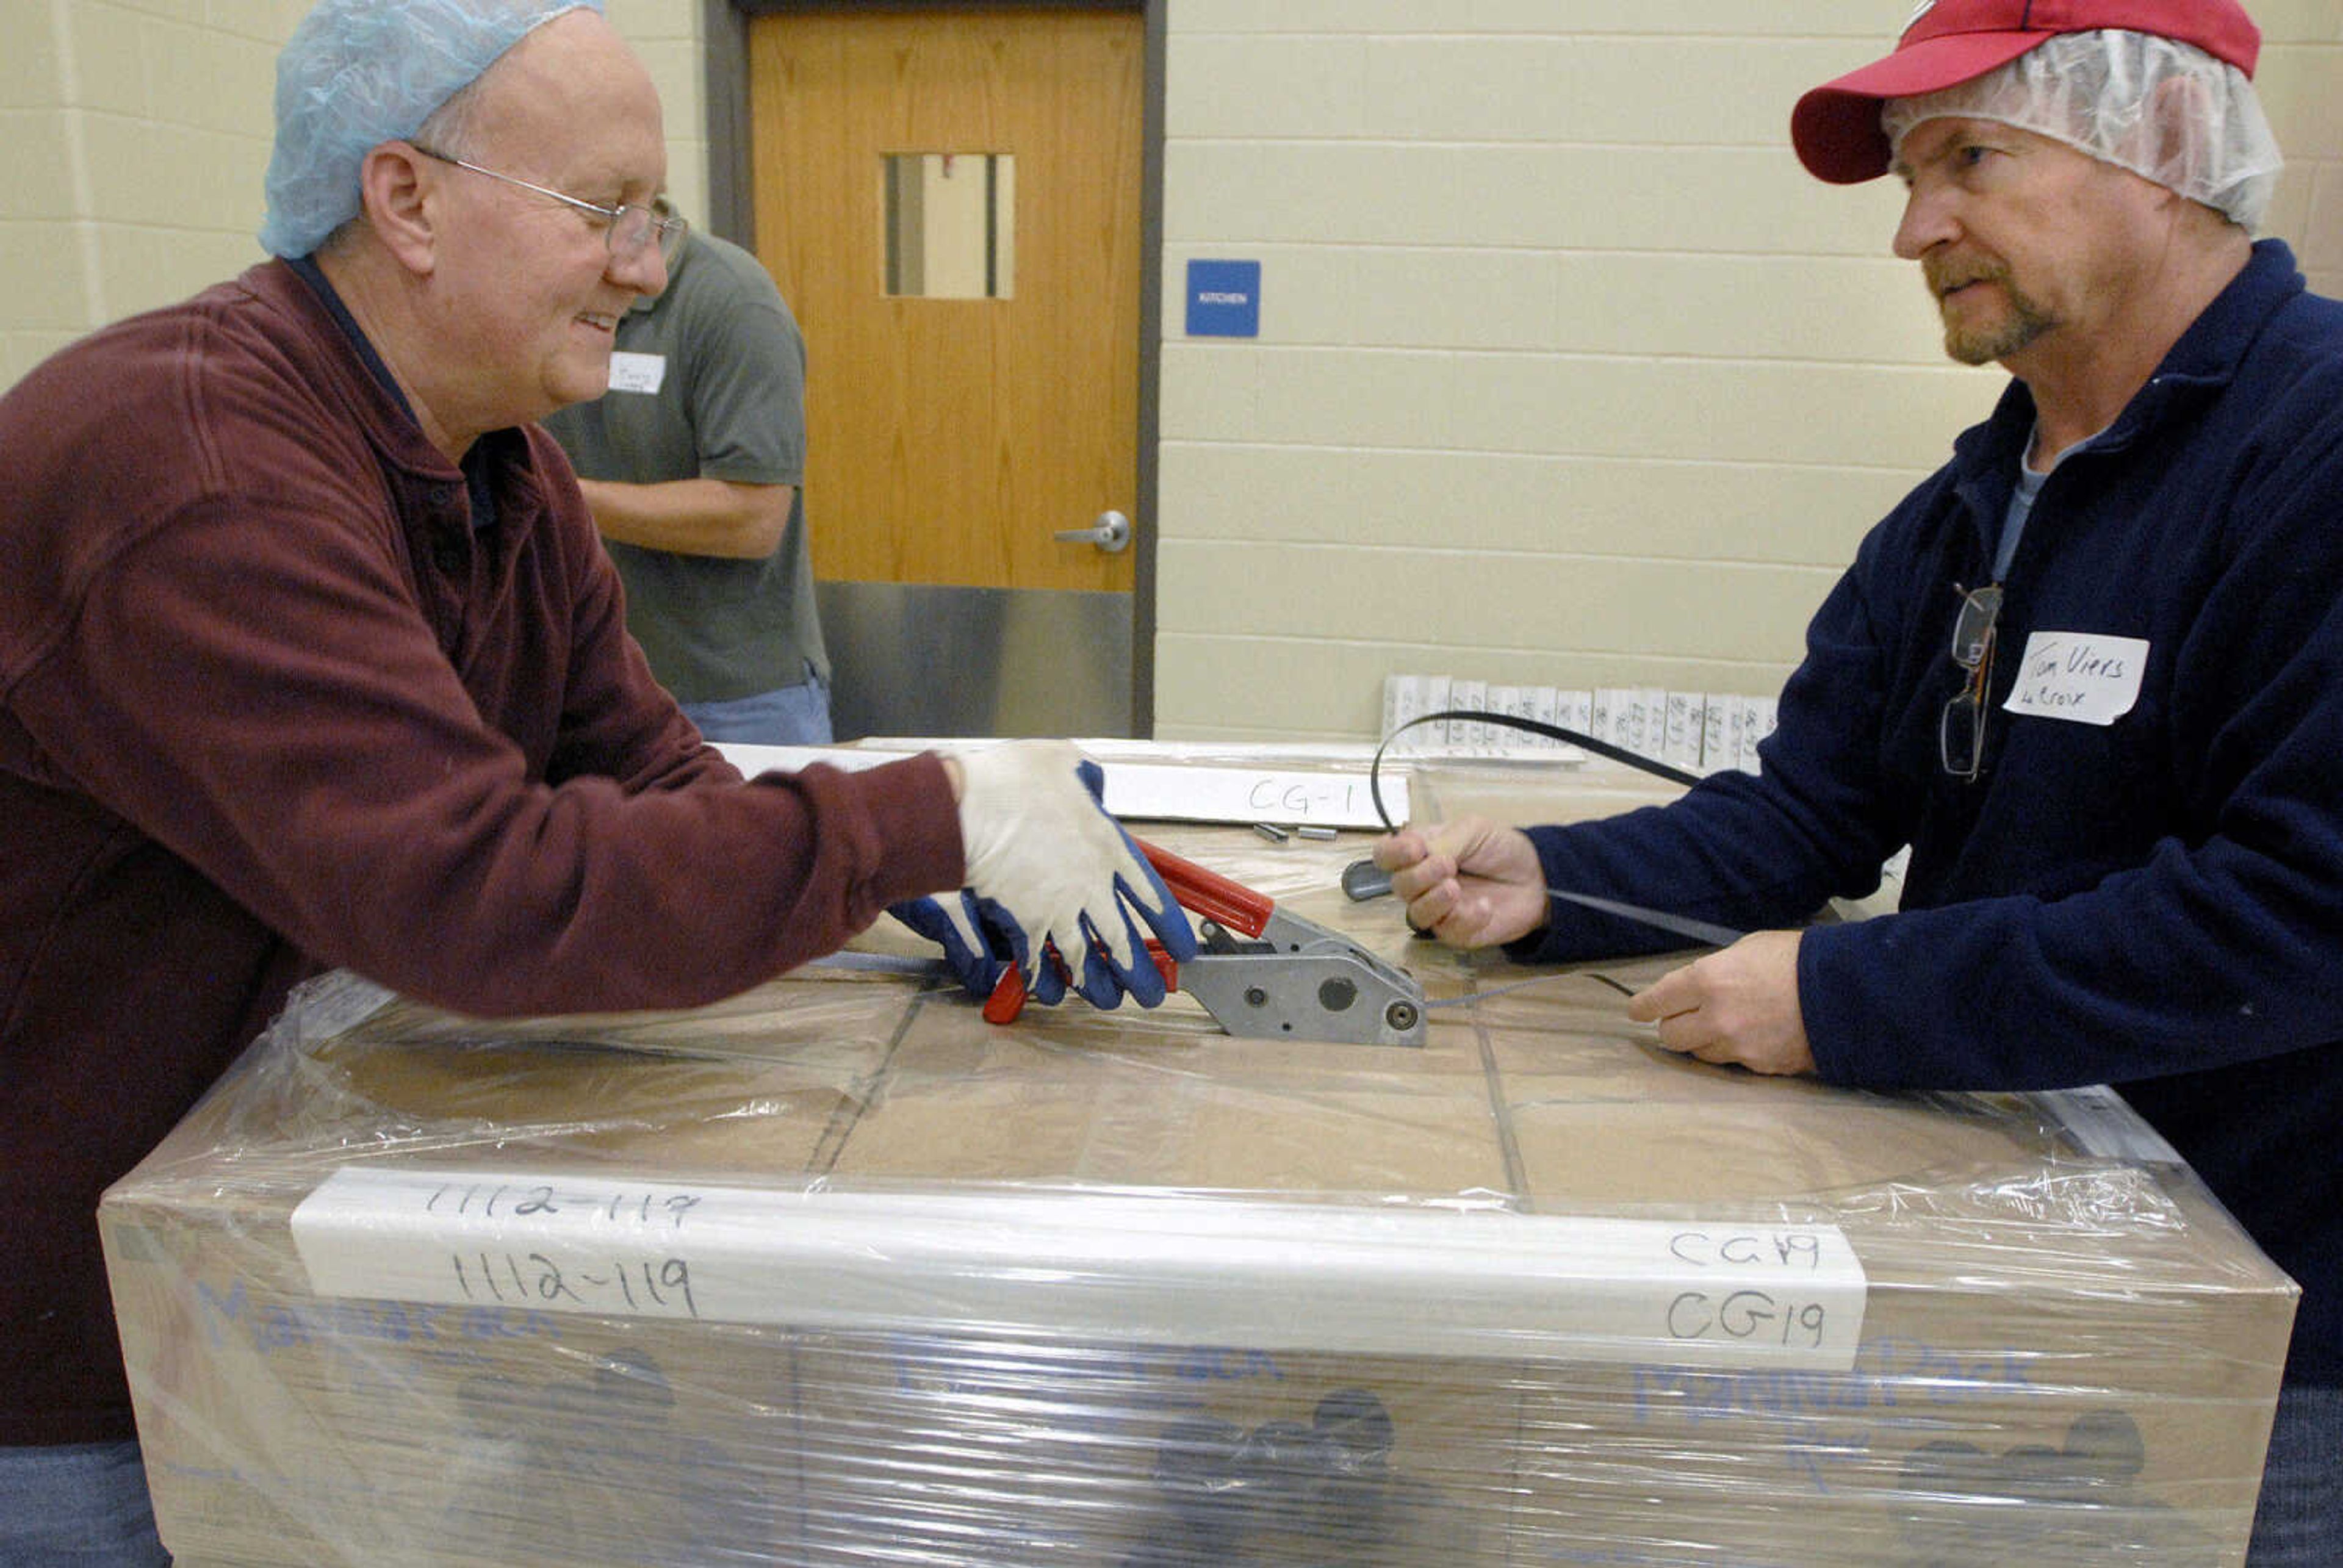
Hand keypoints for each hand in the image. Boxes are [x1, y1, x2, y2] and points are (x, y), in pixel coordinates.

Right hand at [899, 741, 1196, 1008]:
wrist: (968, 809)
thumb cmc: (1013, 781)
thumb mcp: (1065, 761)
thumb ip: (1087, 778)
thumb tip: (1094, 784)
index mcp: (1108, 846)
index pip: (1151, 895)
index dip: (1169, 927)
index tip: (1182, 948)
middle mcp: (1090, 885)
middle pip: (1123, 940)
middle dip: (1140, 973)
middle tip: (1152, 994)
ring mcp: (1057, 908)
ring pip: (1085, 959)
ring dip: (1099, 986)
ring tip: (1108, 1002)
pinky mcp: (1023, 923)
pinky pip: (1039, 961)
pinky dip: (1045, 981)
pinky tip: (1052, 993)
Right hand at [1372, 817, 1548, 947]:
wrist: (1538, 878)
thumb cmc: (1501, 849)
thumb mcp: (1473, 830)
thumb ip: (1443, 840)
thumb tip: (1418, 854)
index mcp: (1420, 852)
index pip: (1385, 856)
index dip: (1392, 854)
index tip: (1415, 849)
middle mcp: (1422, 883)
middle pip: (1399, 886)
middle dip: (1419, 876)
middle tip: (1447, 865)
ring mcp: (1438, 910)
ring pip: (1416, 914)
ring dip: (1433, 900)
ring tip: (1456, 888)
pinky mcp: (1457, 932)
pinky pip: (1448, 931)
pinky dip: (1464, 918)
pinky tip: (1484, 906)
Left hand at [1623, 930, 1813, 1074]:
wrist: (1844, 992)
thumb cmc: (1795, 959)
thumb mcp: (1747, 949)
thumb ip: (1714, 970)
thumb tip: (1694, 987)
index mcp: (1708, 981)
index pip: (1656, 1001)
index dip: (1642, 1007)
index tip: (1637, 1010)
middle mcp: (1715, 1018)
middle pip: (1670, 1036)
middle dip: (1672, 1026)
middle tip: (1683, 1016)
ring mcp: (1737, 1047)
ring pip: (1699, 1054)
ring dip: (1702, 1041)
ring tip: (1722, 1026)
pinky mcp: (1759, 1067)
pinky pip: (1732, 1063)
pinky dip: (1734, 1052)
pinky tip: (1751, 1037)